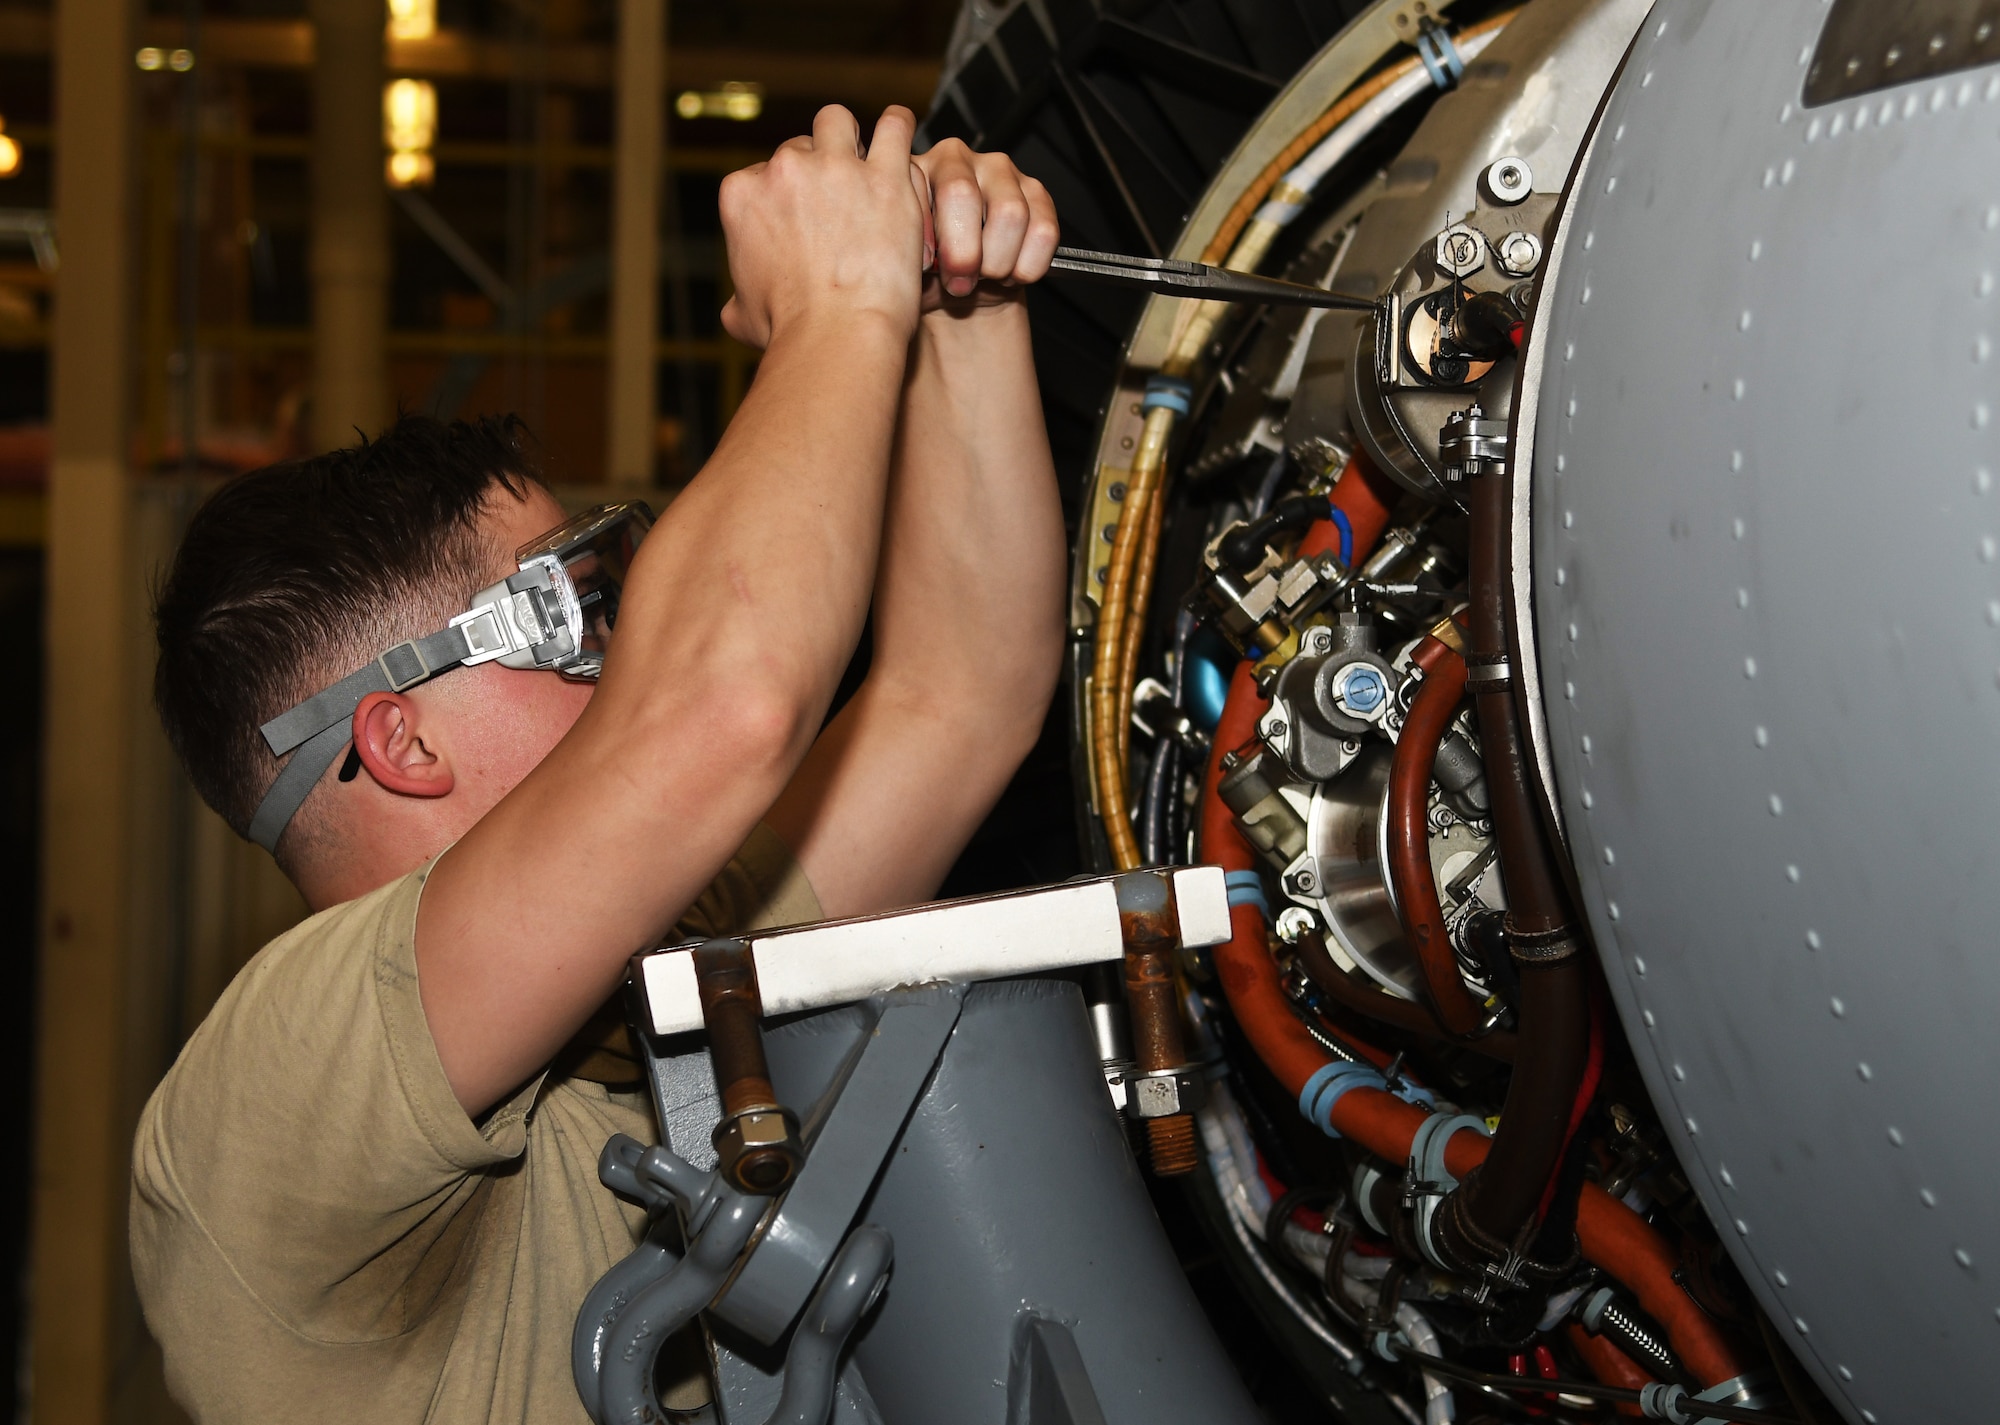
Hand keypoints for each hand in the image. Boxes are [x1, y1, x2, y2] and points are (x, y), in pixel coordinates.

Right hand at [720, 106, 926, 349]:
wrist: (836, 337)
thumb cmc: (790, 334)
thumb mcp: (744, 316)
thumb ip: (739, 298)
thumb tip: (736, 308)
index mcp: (742, 193)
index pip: (766, 172)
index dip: (791, 193)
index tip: (812, 216)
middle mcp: (783, 170)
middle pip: (802, 145)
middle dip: (820, 165)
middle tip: (845, 197)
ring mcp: (834, 167)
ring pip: (839, 121)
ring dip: (853, 137)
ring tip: (872, 159)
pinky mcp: (884, 175)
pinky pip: (895, 126)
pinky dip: (899, 128)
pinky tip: (902, 139)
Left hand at [913, 140, 1059, 311]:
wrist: (961, 294)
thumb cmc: (926, 276)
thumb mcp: (900, 266)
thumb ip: (894, 249)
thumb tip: (913, 255)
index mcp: (912, 168)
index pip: (917, 186)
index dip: (927, 237)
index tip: (927, 268)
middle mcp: (955, 158)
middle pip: (962, 194)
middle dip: (963, 254)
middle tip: (958, 282)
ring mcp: (999, 169)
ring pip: (1009, 214)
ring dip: (998, 262)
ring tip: (985, 276)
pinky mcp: (1035, 192)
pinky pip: (1043, 231)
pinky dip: (1027, 265)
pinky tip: (1010, 270)